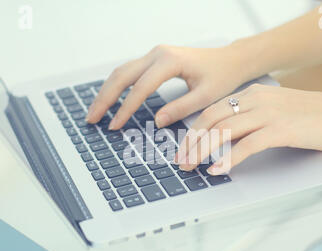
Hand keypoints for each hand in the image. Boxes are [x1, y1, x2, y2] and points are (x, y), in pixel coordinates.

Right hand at [86, 44, 256, 129]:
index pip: (141, 87)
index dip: (126, 108)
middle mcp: (158, 53)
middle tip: (92, 119)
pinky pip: (129, 71)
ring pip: (122, 71)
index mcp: (169, 61)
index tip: (115, 125)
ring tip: (95, 112)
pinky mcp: (154, 59)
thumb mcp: (205, 96)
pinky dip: (116, 86)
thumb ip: (181, 108)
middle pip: (122, 75)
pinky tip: (110, 100)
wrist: (230, 60)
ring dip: (106, 91)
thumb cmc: (221, 76)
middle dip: (105, 98)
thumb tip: (156, 121)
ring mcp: (154, 54)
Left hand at [175, 84, 321, 174]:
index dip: (193, 131)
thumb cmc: (312, 116)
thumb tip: (225, 139)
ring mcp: (268, 113)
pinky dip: (228, 158)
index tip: (183, 148)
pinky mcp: (281, 129)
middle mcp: (256, 100)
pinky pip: (247, 145)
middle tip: (181, 162)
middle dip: (191, 143)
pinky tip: (218, 169)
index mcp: (252, 94)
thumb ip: (251, 120)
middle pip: (211, 120)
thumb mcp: (275, 110)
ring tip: (192, 168)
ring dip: (203, 151)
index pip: (211, 111)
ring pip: (223, 131)